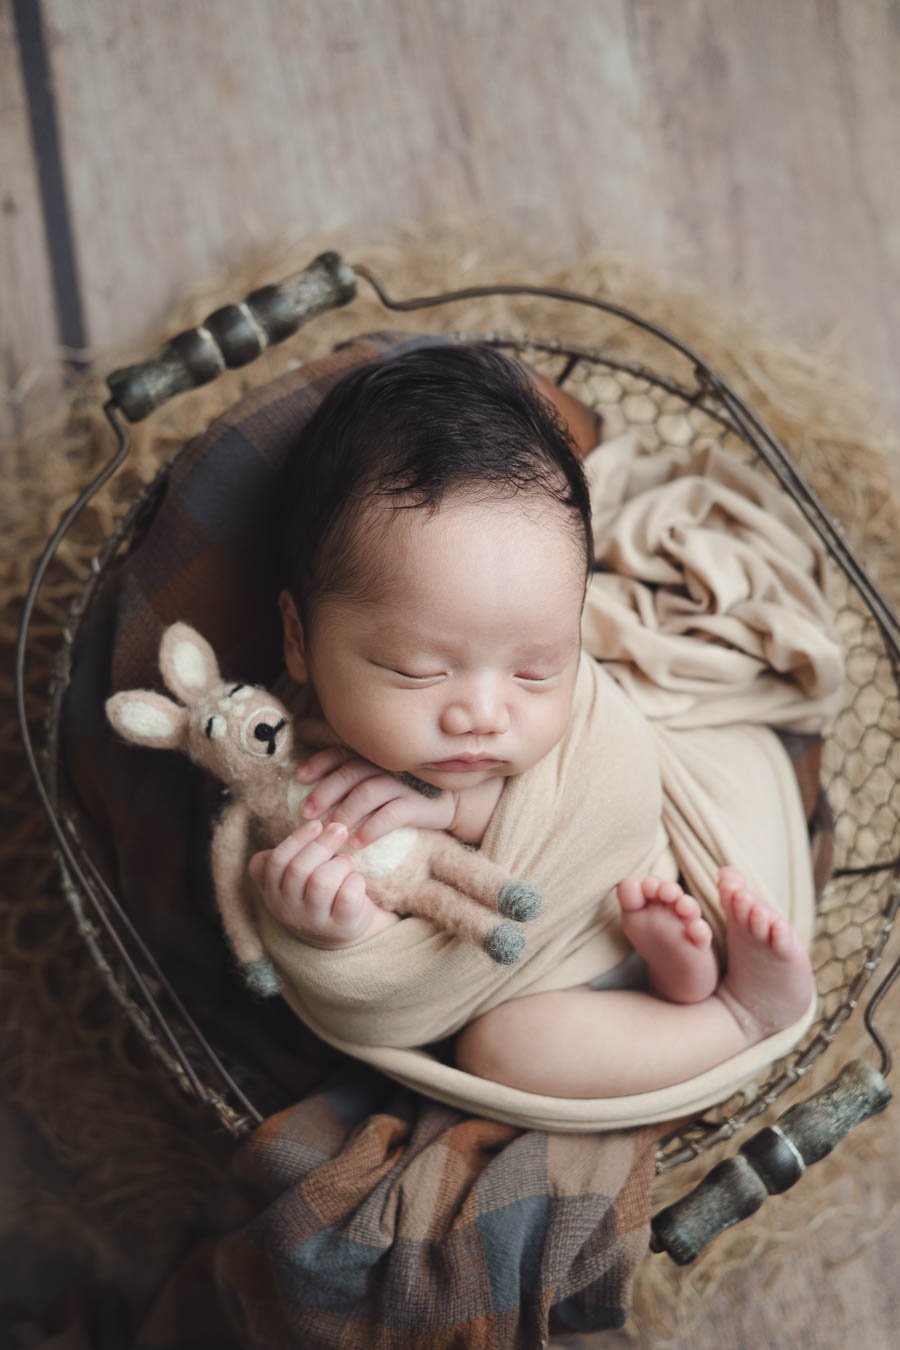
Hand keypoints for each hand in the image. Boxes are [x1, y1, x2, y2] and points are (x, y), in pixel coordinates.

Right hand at [248, 819, 393, 947]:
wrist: (343, 928)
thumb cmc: (319, 891)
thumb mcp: (295, 876)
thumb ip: (288, 856)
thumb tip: (300, 828)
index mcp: (272, 893)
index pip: (276, 862)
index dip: (297, 839)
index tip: (317, 823)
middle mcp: (287, 910)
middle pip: (299, 869)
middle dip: (322, 844)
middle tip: (340, 828)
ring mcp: (313, 921)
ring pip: (322, 882)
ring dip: (340, 863)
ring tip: (348, 860)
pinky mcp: (340, 926)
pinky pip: (347, 896)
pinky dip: (355, 880)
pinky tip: (356, 879)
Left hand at [295, 748, 456, 846]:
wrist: (447, 806)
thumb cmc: (401, 798)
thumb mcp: (376, 787)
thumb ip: (350, 786)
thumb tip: (311, 801)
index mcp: (372, 759)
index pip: (341, 754)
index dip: (320, 763)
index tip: (301, 778)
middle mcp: (385, 766)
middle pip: (350, 773)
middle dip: (326, 791)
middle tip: (308, 813)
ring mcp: (402, 784)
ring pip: (368, 792)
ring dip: (347, 811)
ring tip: (332, 831)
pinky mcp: (417, 804)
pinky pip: (392, 813)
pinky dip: (373, 827)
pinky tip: (359, 842)